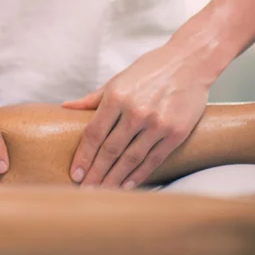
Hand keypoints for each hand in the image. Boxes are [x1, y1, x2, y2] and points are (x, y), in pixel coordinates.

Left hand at [64, 44, 210, 188]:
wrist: (190, 62)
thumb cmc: (149, 70)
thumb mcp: (118, 80)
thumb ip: (92, 98)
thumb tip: (65, 107)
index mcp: (117, 97)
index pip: (94, 134)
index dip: (83, 156)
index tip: (75, 173)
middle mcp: (136, 111)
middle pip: (110, 150)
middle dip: (95, 173)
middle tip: (84, 190)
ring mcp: (157, 123)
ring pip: (130, 159)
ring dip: (115, 179)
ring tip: (102, 192)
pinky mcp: (175, 132)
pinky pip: (153, 159)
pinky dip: (139, 174)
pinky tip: (127, 184)